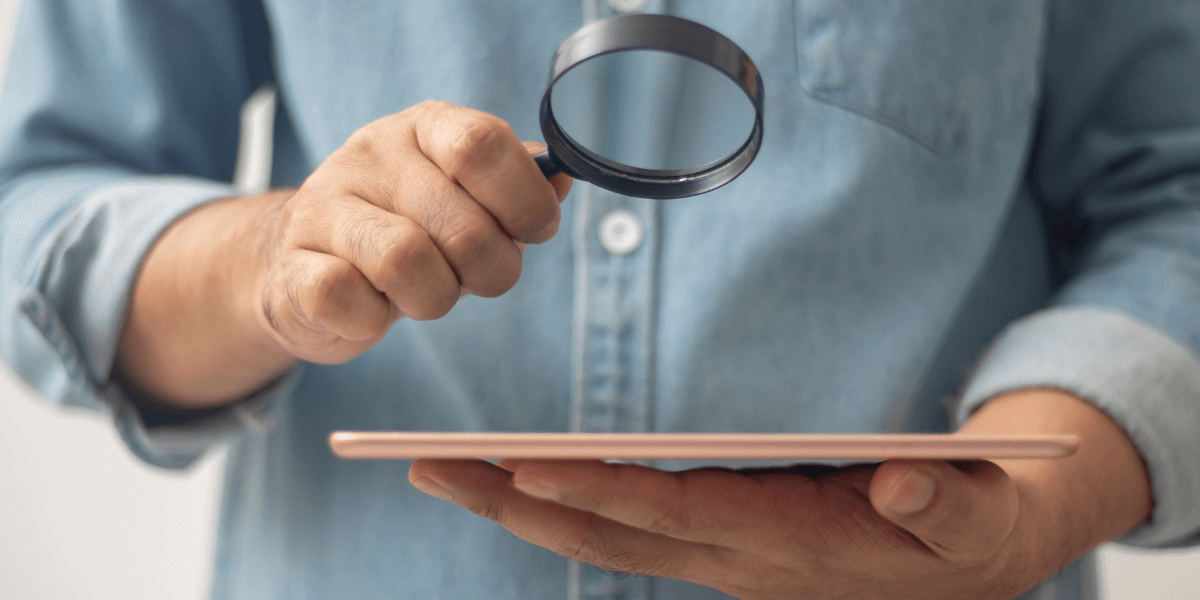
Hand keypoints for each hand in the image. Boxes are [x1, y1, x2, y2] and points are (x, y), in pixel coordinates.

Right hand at [117, 101, 570, 405]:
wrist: (299, 264)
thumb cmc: (405, 230)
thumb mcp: (465, 198)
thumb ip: (517, 188)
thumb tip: (562, 181)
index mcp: (424, 129)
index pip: (483, 144)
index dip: (525, 200)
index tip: (535, 231)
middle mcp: (370, 155)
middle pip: (463, 224)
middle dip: (490, 270)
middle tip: (476, 278)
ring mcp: (324, 207)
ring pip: (407, 261)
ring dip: (435, 297)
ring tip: (426, 293)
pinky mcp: (292, 266)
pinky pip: (347, 298)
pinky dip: (374, 319)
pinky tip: (371, 308)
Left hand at [409, 458, 1031, 599]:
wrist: (966, 564)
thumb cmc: (969, 530)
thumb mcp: (978, 517)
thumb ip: (948, 503)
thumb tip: (901, 484)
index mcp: (795, 545)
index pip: (682, 516)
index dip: (606, 494)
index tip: (528, 468)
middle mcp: (737, 559)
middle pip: (607, 536)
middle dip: (513, 505)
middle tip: (425, 465)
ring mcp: (718, 556)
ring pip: (599, 539)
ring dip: (515, 507)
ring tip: (439, 469)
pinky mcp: (714, 543)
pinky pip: (618, 531)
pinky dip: (557, 507)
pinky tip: (511, 481)